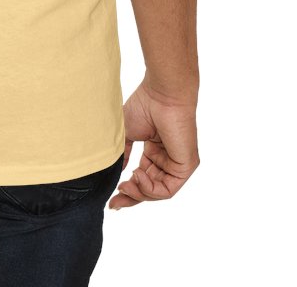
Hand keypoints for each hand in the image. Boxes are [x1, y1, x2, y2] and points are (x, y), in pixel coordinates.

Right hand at [109, 80, 198, 208]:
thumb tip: (117, 173)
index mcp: (155, 151)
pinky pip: (167, 189)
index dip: (127, 190)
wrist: (161, 93)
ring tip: (124, 186)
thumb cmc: (145, 105)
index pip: (142, 177)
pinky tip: (137, 177)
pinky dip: (150, 189)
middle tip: (115, 203)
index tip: (110, 197)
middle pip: (149, 188)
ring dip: (139, 193)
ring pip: (157, 192)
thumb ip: (123, 155)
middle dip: (131, 197)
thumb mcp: (127, 134)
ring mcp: (177, 164)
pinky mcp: (186, 166)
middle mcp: (167, 159)